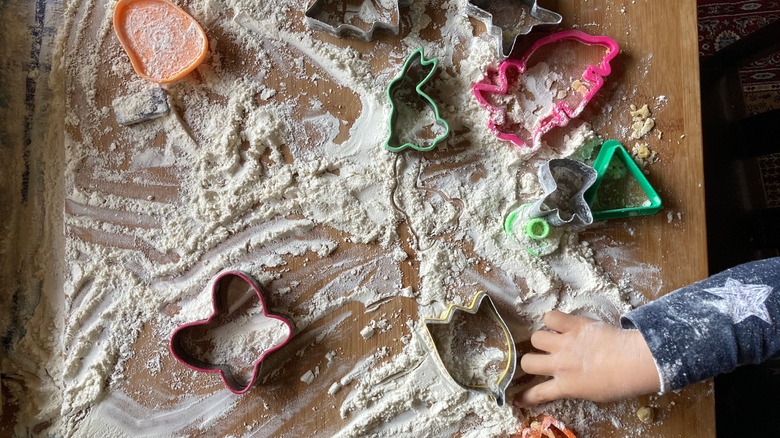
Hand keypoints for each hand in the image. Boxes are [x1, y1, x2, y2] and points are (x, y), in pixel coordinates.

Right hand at [515, 310, 660, 406]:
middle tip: (539, 361)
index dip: (523, 397)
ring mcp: (565, 343)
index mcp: (566, 386)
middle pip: (528, 362)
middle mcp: (560, 364)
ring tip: (551, 340)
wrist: (634, 361)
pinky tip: (559, 324)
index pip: (537, 394)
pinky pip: (551, 317)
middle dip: (530, 363)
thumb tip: (566, 382)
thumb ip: (573, 387)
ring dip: (542, 340)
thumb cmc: (620, 383)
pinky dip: (552, 320)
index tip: (516, 398)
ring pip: (536, 337)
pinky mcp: (573, 325)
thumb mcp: (593, 394)